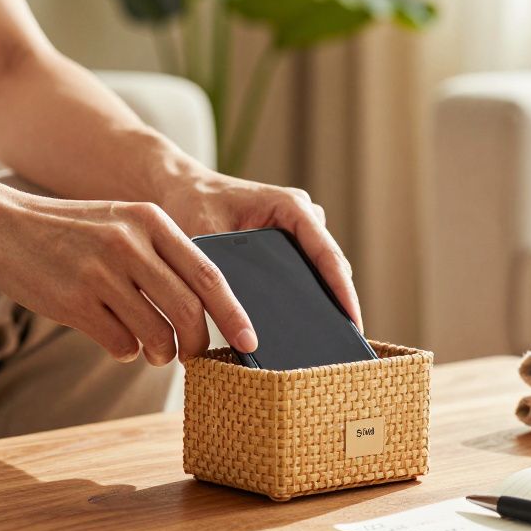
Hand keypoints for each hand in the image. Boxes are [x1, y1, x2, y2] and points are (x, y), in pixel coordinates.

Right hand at [0, 185, 257, 365]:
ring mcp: (101, 273)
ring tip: (155, 351)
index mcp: (151, 221)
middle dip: (201, 343)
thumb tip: (203, 307)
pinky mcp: (75, 301)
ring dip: (162, 353)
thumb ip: (162, 255)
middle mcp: (131, 244)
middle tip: (198, 356)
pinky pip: (120, 344)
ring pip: (156, 333)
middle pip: (189, 310)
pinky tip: (116, 341)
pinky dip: (125, 352)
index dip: (235, 314)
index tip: (251, 341)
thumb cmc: (70, 231)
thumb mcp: (123, 223)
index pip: (210, 275)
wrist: (0, 225)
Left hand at [158, 170, 362, 330]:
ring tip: (325, 339)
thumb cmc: (189, 204)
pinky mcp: (288, 241)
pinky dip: (308, 293)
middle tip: (340, 342)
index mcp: (289, 206)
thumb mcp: (205, 238)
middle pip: (331, 264)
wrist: (177, 187)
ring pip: (322, 268)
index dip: (343, 290)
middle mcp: (301, 214)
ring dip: (325, 297)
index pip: (327, 253)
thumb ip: (224, 273)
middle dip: (338, 300)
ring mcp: (298, 228)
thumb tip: (243, 318)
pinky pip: (307, 269)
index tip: (353, 321)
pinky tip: (300, 324)